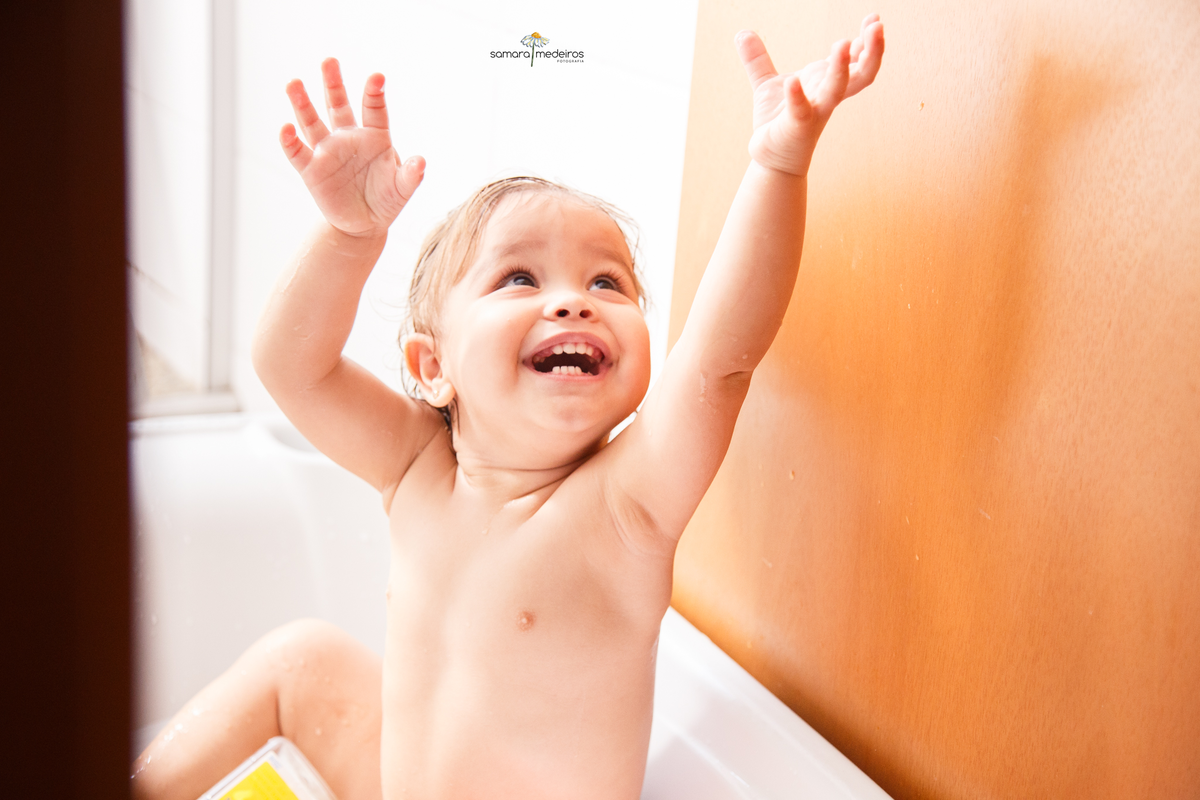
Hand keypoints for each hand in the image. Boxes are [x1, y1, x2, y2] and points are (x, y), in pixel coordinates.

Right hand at [281, 58, 423, 238]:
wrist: (363, 225)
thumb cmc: (386, 200)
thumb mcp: (402, 189)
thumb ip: (411, 175)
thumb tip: (421, 163)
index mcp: (375, 136)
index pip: (374, 110)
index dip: (374, 93)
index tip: (378, 77)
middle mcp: (348, 137)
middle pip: (338, 105)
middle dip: (333, 83)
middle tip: (329, 61)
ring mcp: (327, 151)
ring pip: (312, 121)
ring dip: (302, 103)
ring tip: (294, 83)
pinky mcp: (311, 169)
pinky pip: (298, 152)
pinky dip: (290, 141)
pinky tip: (286, 128)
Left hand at [736, 15, 883, 175]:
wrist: (770, 158)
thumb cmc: (777, 122)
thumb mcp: (767, 84)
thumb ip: (758, 59)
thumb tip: (742, 33)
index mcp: (825, 83)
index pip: (856, 59)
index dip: (867, 40)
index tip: (874, 18)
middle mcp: (826, 96)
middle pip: (861, 73)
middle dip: (872, 50)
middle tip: (877, 26)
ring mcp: (815, 111)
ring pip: (838, 90)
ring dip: (842, 68)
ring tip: (844, 44)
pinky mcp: (797, 126)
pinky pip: (800, 110)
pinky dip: (797, 96)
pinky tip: (792, 81)